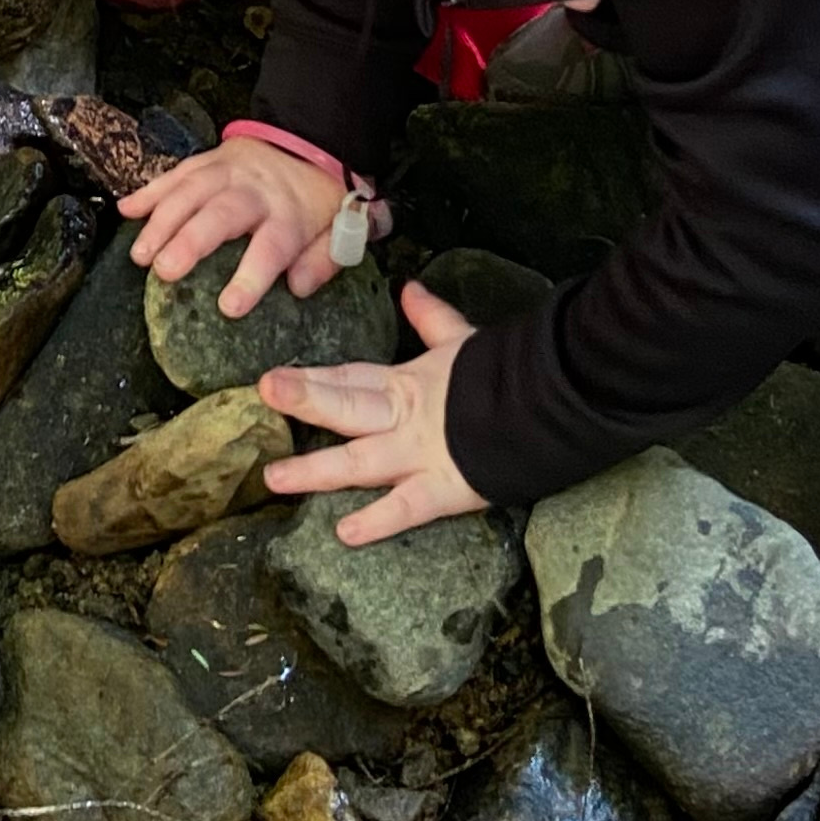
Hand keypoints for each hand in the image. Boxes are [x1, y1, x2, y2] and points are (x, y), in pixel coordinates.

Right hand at [122, 138, 343, 310]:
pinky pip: (175, 173)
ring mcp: (227, 171)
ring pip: (191, 191)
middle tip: (164, 271)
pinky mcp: (207, 160)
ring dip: (162, 220)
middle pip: (222, 214)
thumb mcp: (340, 229)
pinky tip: (127, 210)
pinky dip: (149, 191)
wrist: (309, 140)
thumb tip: (299, 286)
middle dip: (190, 241)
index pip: (272, 246)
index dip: (251, 276)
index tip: (229, 306)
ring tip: (140, 254)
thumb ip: (323, 260)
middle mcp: (255, 190)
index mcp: (291, 214)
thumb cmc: (317, 198)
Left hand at [260, 284, 488, 544]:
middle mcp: (405, 418)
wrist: (556, 400)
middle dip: (305, 399)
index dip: (310, 377)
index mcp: (407, 385)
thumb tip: (410, 288)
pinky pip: (407, 508)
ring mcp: (422, 454)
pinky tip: (345, 533)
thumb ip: (431, 318)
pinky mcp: (448, 487)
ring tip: (273, 478)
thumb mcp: (463, 340)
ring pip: (361, 461)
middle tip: (263, 391)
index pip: (350, 378)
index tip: (268, 379)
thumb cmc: (509, 373)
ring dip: (316, 471)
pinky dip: (378, 521)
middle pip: (348, 406)